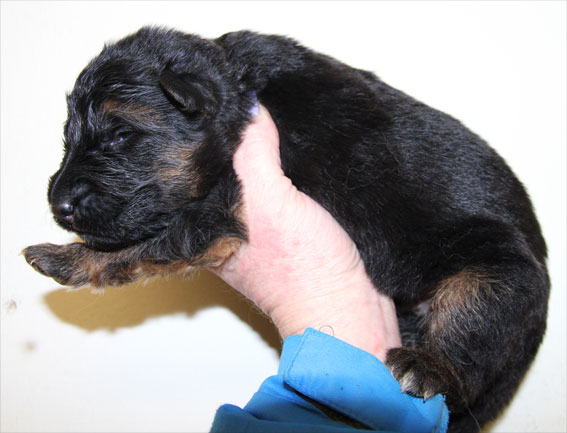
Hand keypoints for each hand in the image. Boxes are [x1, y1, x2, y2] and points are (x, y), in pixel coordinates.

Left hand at [213, 105, 400, 361]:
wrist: (348, 309)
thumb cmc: (301, 271)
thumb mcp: (269, 205)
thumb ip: (251, 154)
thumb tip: (245, 103)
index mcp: (201, 222)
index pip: (186, 165)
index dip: (195, 128)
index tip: (204, 90)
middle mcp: (220, 220)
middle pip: (216, 165)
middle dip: (225, 130)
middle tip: (232, 86)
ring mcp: (253, 221)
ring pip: (247, 169)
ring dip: (254, 141)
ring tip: (258, 99)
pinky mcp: (284, 222)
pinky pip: (274, 178)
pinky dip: (278, 156)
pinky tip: (285, 133)